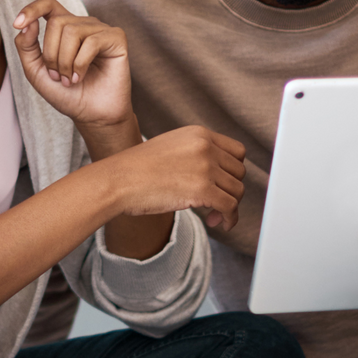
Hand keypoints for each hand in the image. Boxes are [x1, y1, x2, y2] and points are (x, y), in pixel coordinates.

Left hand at [13, 0, 132, 129]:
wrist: (91, 115)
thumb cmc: (67, 94)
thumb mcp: (36, 72)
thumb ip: (26, 47)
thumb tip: (26, 24)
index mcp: (64, 28)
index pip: (48, 4)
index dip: (32, 8)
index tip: (17, 23)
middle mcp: (83, 24)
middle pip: (56, 22)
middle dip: (51, 54)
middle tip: (57, 76)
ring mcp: (100, 30)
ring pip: (72, 31)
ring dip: (65, 62)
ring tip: (69, 79)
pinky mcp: (116, 38)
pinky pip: (91, 42)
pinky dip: (80, 64)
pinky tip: (80, 77)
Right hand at [104, 126, 246, 230]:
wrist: (118, 180)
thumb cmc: (137, 169)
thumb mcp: (172, 147)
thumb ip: (196, 154)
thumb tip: (216, 175)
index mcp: (199, 134)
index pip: (237, 152)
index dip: (233, 172)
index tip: (224, 185)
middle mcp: (206, 147)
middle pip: (239, 172)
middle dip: (231, 190)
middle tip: (216, 204)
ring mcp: (205, 167)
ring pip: (237, 191)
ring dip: (229, 207)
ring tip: (213, 216)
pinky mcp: (202, 189)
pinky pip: (230, 207)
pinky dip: (230, 219)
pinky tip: (219, 223)